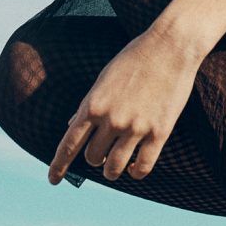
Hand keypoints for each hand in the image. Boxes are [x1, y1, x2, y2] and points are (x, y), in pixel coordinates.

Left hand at [48, 26, 201, 184]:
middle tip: (104, 152)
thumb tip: (72, 125)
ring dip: (113, 170)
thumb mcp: (105, 77)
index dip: (58, 166)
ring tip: (117, 165)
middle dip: (96, 158)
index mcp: (94, 104)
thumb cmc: (136, 57)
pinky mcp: (159, 131)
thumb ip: (89, 103)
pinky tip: (135, 168)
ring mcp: (136, 127)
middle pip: (93, 157)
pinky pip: (143, 166)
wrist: (172, 45)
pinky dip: (136, 172)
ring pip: (114, 167)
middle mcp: (112, 119)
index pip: (69, 144)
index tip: (53, 180)